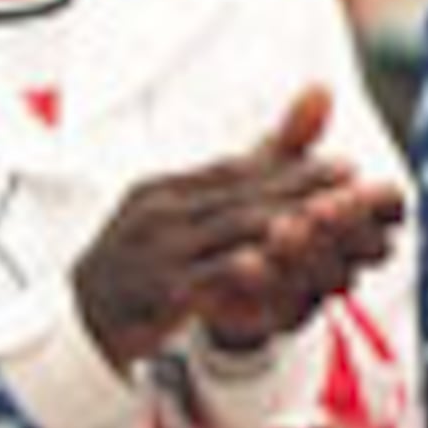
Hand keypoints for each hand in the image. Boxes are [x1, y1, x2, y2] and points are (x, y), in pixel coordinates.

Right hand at [71, 88, 404, 372]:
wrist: (78, 319)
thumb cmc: (139, 263)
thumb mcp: (177, 216)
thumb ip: (238, 176)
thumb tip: (305, 107)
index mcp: (163, 190)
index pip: (235, 170)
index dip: (292, 168)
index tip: (344, 170)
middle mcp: (156, 214)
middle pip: (237, 197)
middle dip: (296, 193)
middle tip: (348, 193)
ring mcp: (151, 253)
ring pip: (222, 233)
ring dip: (272, 226)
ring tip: (315, 223)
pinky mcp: (150, 293)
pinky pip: (196, 280)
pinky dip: (230, 272)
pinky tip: (262, 268)